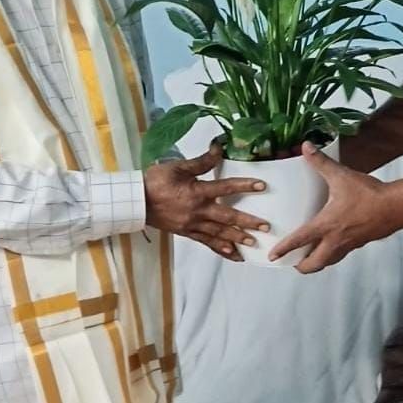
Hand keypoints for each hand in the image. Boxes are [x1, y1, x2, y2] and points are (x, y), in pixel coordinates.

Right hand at [145, 144, 267, 262]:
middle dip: (248, 222)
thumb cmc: (155, 181)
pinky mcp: (187, 232)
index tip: (262, 186)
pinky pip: (206, 242)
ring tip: (253, 243)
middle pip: (227, 217)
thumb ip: (201, 161)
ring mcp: (192, 224)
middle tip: (266, 227)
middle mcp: (198, 211)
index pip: (226, 187)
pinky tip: (232, 254)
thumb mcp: (178, 166)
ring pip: (219, 233)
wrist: (136, 201)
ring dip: (237, 238)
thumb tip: (219, 148)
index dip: (245, 185)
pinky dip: (220, 249)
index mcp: (197, 192)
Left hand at [269, 142, 401, 273]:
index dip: (284, 249)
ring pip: (328, 262)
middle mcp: (335, 239)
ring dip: (317, 263)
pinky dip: (332, 254)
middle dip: (301, 266)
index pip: (300, 240)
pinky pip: (341, 254)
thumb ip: (321, 162)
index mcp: (327, 225)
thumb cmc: (369, 194)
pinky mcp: (359, 243)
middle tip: (292, 262)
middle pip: (314, 264)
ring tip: (309, 257)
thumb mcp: (341, 176)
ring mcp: (348, 244)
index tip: (273, 256)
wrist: (395, 207)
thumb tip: (306, 147)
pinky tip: (332, 244)